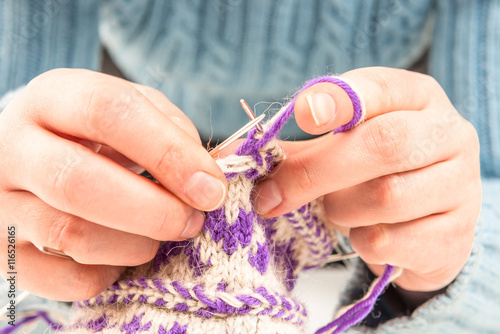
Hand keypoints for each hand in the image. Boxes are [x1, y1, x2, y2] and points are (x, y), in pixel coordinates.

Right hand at [0, 69, 226, 300]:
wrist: (36, 158)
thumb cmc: (98, 135)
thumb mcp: (135, 113)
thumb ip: (177, 134)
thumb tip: (220, 173)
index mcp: (53, 98)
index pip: (109, 113)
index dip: (168, 153)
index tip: (210, 187)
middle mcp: (13, 147)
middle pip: (79, 182)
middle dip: (154, 210)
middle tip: (192, 220)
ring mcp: (0, 203)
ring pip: (71, 235)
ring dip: (137, 244)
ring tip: (161, 233)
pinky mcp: (3, 254)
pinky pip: (65, 279)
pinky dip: (109, 273)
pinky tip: (122, 254)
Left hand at [253, 67, 480, 291]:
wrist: (424, 225)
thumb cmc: (373, 176)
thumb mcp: (340, 150)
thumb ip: (296, 149)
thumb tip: (232, 157)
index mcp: (416, 99)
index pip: (379, 89)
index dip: (338, 101)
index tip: (301, 114)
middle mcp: (448, 135)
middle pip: (383, 144)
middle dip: (317, 173)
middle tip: (272, 196)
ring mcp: (459, 186)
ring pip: (384, 197)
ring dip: (340, 210)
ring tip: (336, 210)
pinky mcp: (454, 236)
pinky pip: (389, 241)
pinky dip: (360, 240)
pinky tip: (361, 233)